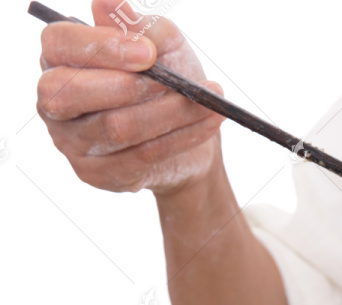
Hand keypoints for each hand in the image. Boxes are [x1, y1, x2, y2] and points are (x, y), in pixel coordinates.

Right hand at [37, 0, 224, 194]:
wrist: (192, 129)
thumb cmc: (168, 77)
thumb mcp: (162, 43)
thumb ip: (139, 24)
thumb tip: (108, 2)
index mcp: (60, 59)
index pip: (59, 45)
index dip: (100, 47)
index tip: (148, 51)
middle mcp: (55, 102)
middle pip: (71, 93)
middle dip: (129, 86)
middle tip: (174, 81)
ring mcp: (72, 142)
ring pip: (116, 128)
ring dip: (170, 113)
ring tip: (208, 101)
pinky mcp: (98, 174)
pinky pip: (141, 157)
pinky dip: (182, 137)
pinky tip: (209, 122)